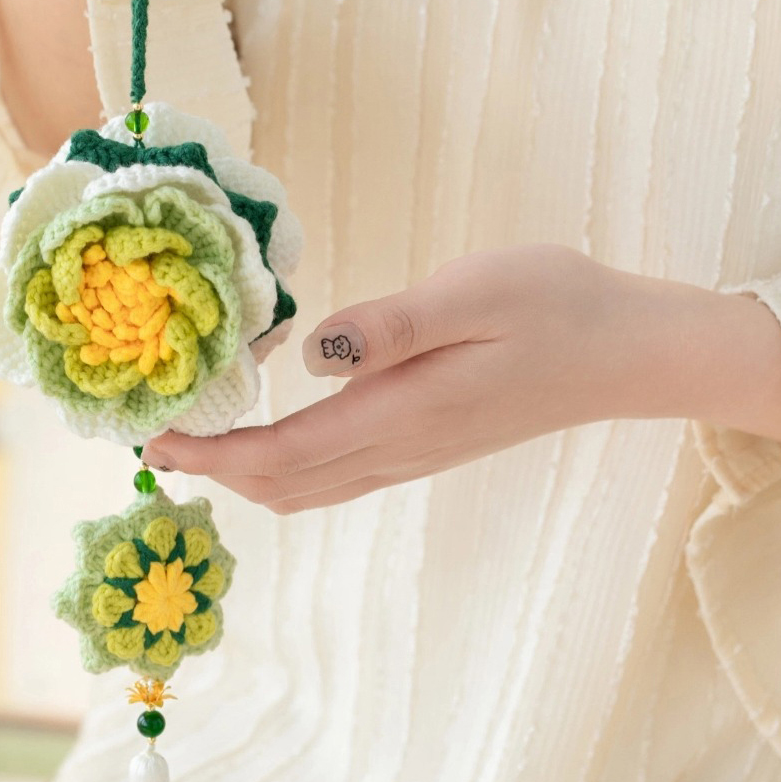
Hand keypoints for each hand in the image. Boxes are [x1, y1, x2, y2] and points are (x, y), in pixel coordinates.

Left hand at [139, 245, 780, 513]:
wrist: (628, 352)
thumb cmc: (557, 306)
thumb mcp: (478, 291)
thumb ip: (394, 323)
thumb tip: (312, 350)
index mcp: (402, 412)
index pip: (282, 453)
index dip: (211, 454)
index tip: (154, 440)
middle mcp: (400, 448)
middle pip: (283, 483)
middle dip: (212, 468)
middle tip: (152, 437)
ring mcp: (413, 456)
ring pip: (307, 490)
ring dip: (244, 473)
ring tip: (194, 440)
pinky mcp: (425, 447)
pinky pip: (335, 478)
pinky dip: (283, 469)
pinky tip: (267, 437)